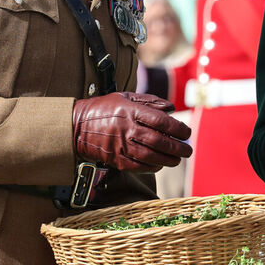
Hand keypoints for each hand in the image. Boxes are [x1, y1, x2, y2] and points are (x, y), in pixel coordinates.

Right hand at [72, 92, 191, 172]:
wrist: (76, 125)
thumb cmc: (105, 109)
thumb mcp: (125, 97)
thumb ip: (150, 101)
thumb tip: (171, 108)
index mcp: (130, 111)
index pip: (161, 121)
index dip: (178, 128)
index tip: (187, 133)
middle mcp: (126, 128)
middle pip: (158, 141)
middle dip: (177, 147)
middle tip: (187, 150)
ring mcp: (120, 145)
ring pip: (150, 156)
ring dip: (168, 160)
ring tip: (177, 160)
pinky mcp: (115, 159)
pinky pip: (138, 166)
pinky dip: (152, 167)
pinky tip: (160, 165)